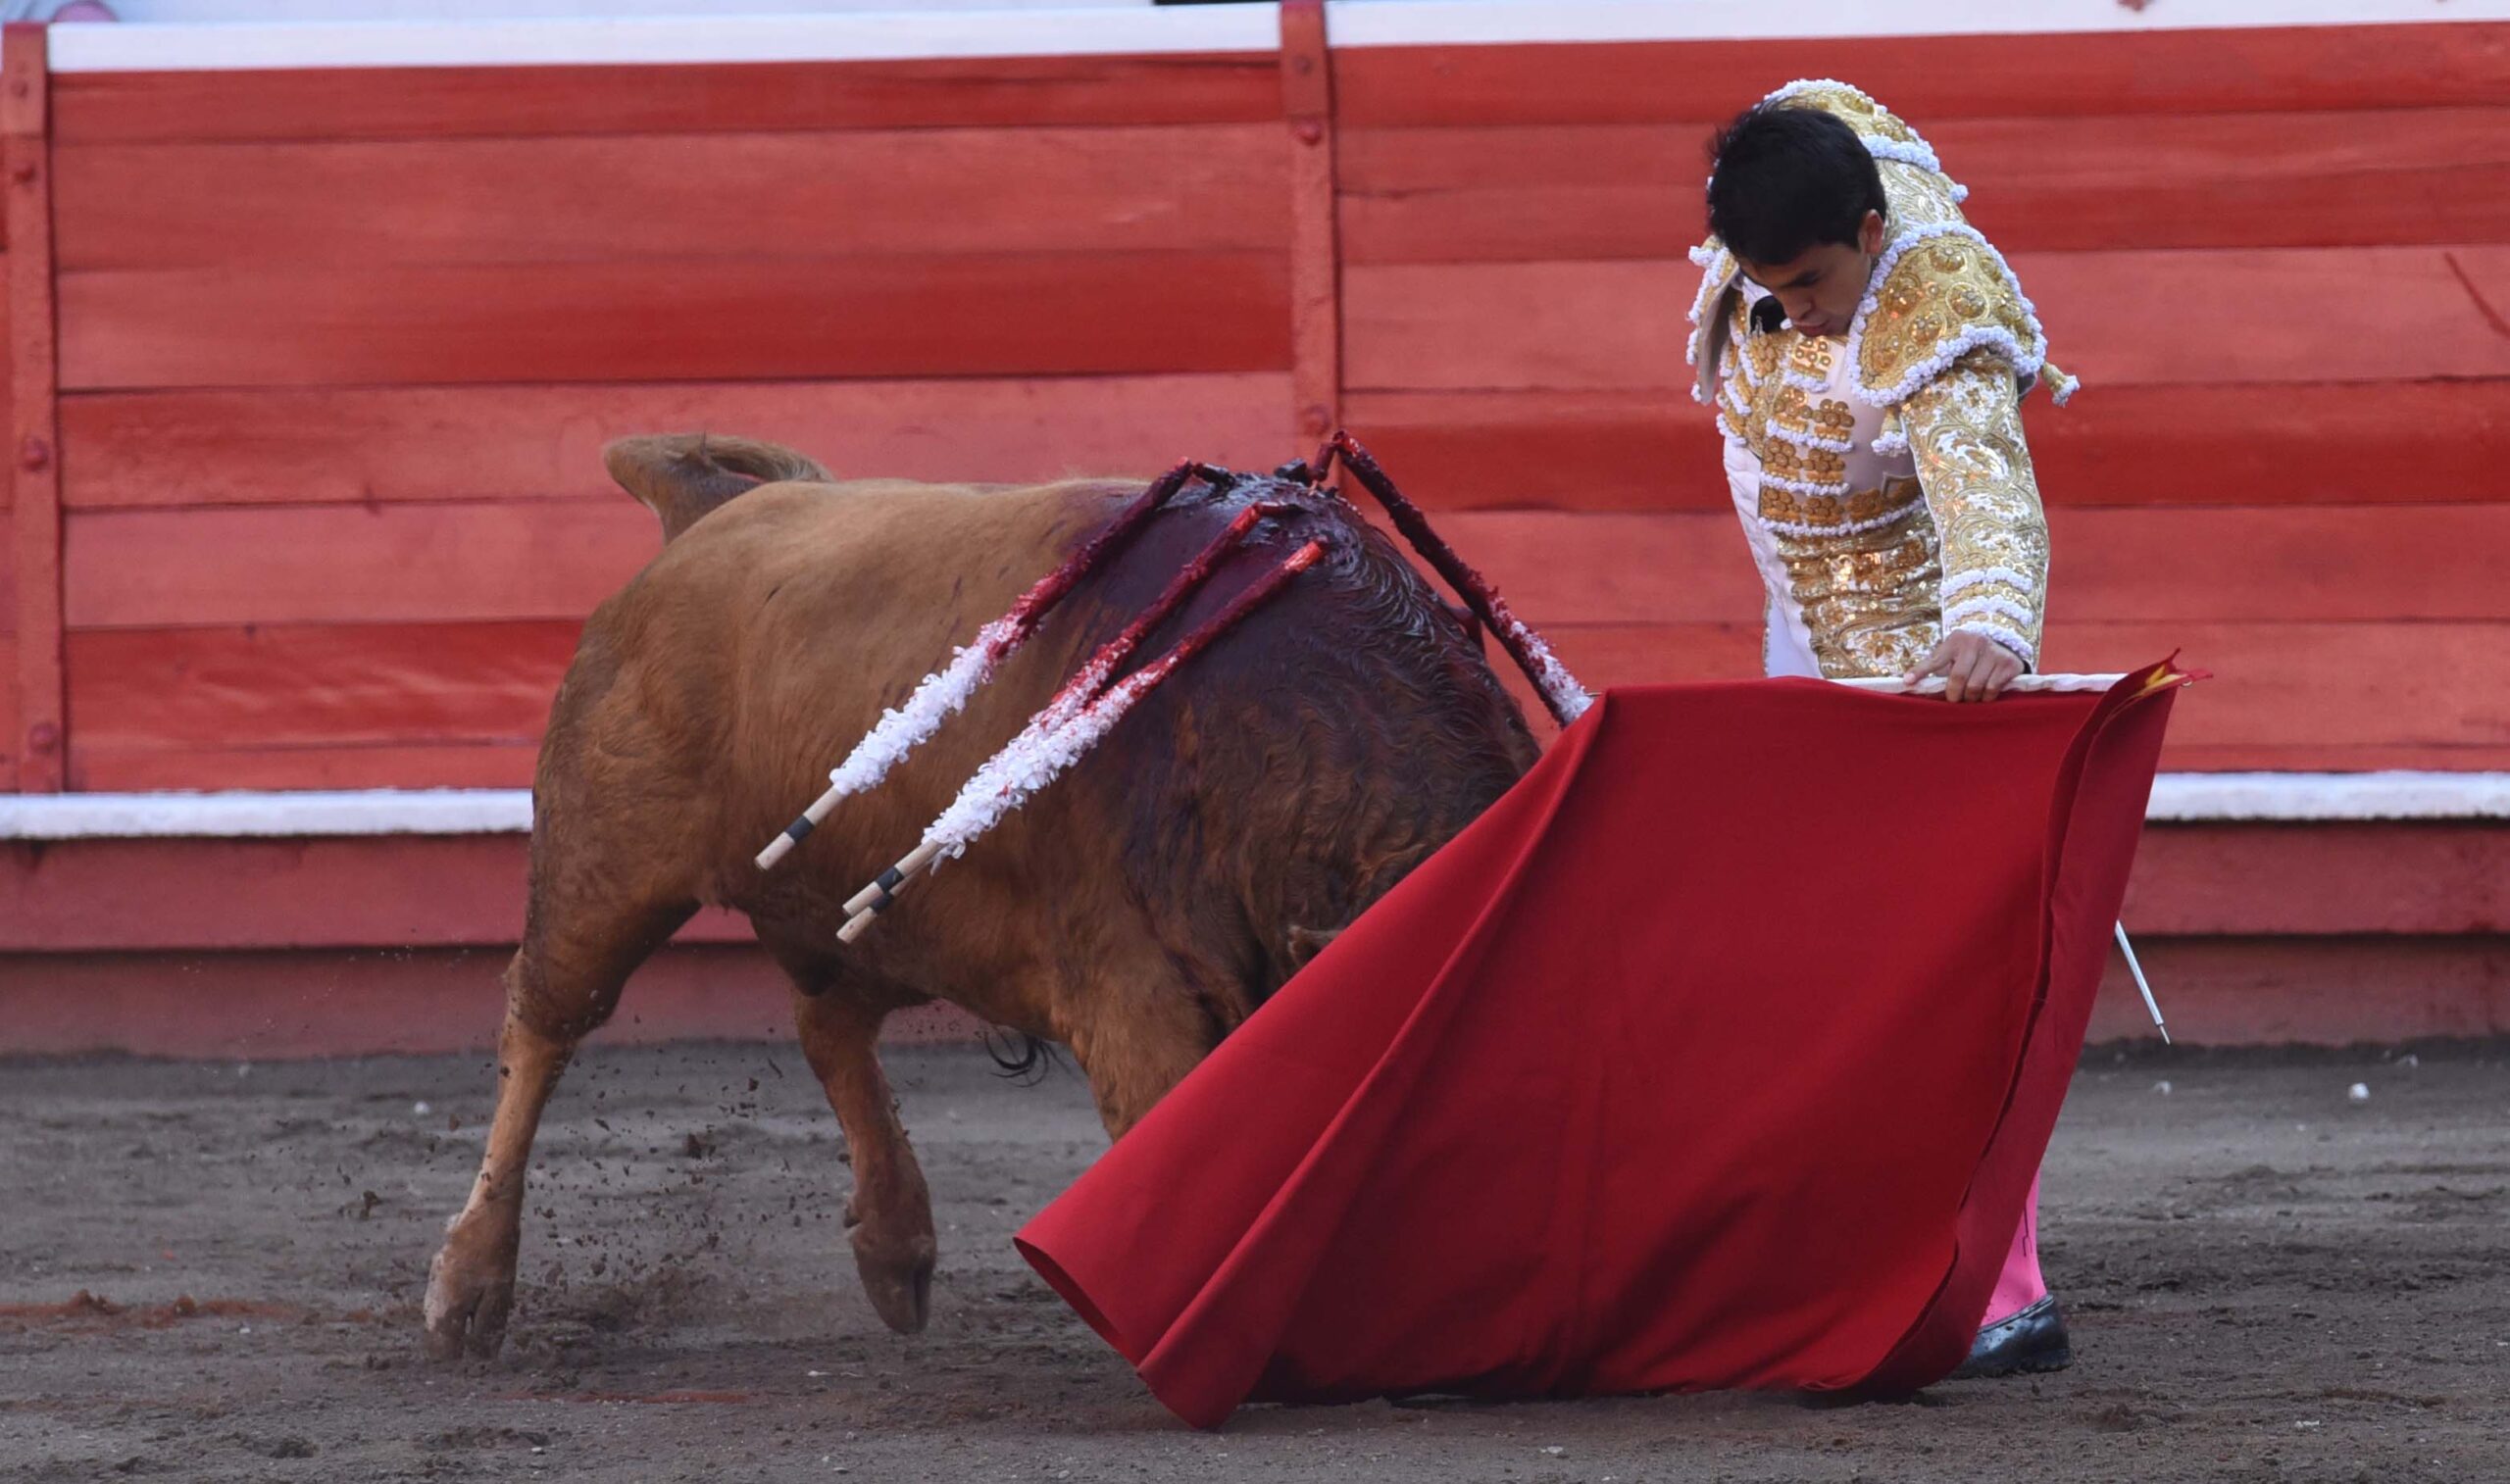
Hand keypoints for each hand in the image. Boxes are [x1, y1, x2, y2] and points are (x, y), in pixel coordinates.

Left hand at [1905, 630, 2023, 702]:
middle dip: (1953, 694)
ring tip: (1969, 697)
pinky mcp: (2008, 664)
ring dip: (1970, 698)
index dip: (1921, 671)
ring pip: (1975, 687)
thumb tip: (1910, 684)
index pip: (1935, 659)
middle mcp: (1975, 642)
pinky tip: (1984, 694)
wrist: (2003, 647)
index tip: (1908, 681)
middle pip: (1958, 678)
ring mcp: (1994, 652)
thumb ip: (1934, 668)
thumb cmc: (1969, 657)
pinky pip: (1991, 689)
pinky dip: (1985, 698)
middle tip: (1954, 699)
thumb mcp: (1952, 656)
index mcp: (1956, 640)